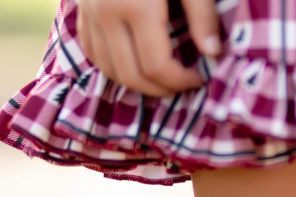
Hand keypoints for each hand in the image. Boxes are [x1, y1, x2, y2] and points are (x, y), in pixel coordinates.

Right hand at [77, 0, 221, 95]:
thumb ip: (201, 15)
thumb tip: (214, 54)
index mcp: (136, 5)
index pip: (158, 67)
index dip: (182, 81)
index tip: (200, 77)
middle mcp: (107, 12)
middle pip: (132, 76)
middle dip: (162, 90)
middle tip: (184, 84)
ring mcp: (89, 11)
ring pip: (109, 69)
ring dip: (138, 84)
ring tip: (164, 79)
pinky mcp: (81, 7)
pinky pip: (92, 52)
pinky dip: (114, 66)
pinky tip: (136, 64)